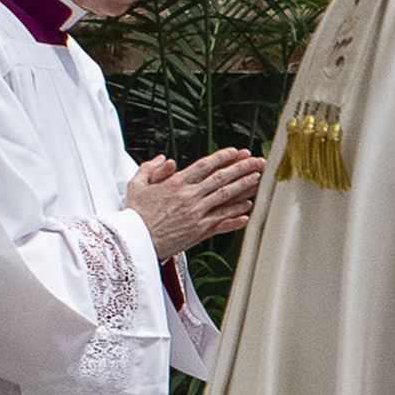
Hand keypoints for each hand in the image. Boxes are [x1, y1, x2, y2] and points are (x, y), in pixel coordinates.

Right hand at [126, 147, 262, 260]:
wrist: (135, 241)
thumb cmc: (135, 214)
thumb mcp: (137, 185)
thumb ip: (150, 169)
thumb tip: (164, 159)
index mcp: (175, 183)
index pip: (205, 166)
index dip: (223, 157)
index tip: (237, 152)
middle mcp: (189, 197)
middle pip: (221, 179)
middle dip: (242, 168)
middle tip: (257, 162)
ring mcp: (196, 214)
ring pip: (225, 198)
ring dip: (244, 188)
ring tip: (258, 180)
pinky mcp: (199, 232)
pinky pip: (222, 222)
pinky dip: (236, 217)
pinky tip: (248, 211)